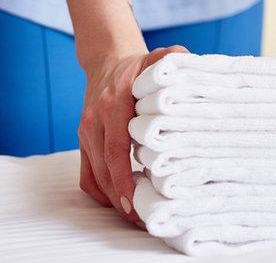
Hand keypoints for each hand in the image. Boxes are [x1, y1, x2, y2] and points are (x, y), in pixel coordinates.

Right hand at [77, 44, 186, 224]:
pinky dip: (100, 190)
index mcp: (114, 103)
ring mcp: (86, 132)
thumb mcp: (158, 57)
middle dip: (121, 195)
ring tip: (135, 215)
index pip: (115, 146)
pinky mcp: (84, 140)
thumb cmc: (139, 64)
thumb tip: (192, 66)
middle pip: (104, 167)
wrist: (107, 60)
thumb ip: (175, 59)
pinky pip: (86, 173)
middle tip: (141, 217)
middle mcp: (95, 120)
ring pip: (94, 174)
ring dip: (112, 197)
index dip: (124, 175)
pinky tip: (119, 200)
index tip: (135, 196)